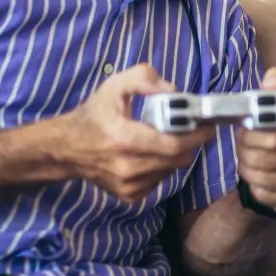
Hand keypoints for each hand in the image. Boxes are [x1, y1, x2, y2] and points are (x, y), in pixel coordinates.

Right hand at [62, 63, 215, 203]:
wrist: (66, 149)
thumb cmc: (94, 115)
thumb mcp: (114, 86)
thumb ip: (143, 78)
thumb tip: (173, 91)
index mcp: (124, 139)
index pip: (173, 144)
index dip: (196, 136)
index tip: (209, 126)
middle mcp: (127, 167)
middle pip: (177, 160)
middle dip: (189, 143)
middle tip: (190, 128)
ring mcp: (128, 186)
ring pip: (171, 171)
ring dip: (175, 155)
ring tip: (166, 138)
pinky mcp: (129, 196)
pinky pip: (159, 181)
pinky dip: (162, 167)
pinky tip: (151, 154)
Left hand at [235, 68, 275, 213]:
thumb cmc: (273, 134)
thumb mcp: (273, 111)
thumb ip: (273, 92)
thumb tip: (275, 76)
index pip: (274, 136)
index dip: (251, 136)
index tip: (245, 131)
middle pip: (265, 158)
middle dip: (245, 153)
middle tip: (242, 149)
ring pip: (264, 178)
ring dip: (247, 171)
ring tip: (247, 163)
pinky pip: (268, 196)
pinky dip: (256, 189)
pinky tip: (259, 181)